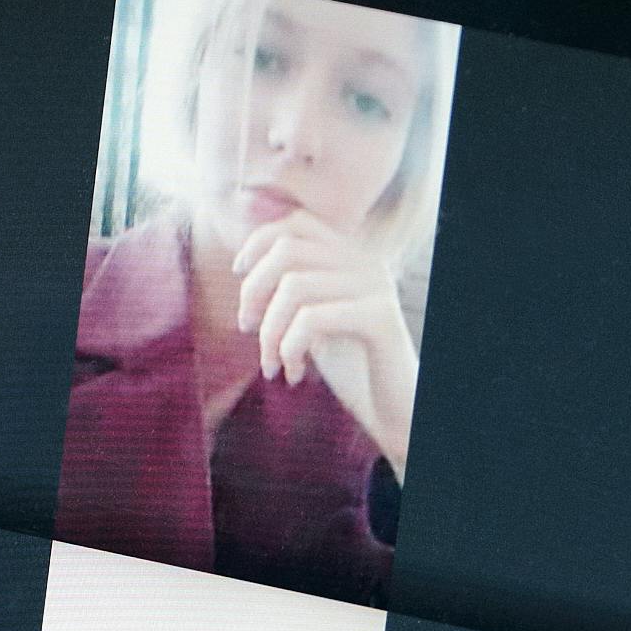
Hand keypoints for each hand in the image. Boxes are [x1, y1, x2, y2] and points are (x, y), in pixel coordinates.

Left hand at [226, 209, 414, 473]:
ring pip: (294, 286)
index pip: (297, 222)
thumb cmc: (349, 368)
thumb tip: (243, 264)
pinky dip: (289, 348)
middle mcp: (365, 262)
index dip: (259, 241)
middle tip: (247, 327)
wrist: (392, 408)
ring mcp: (374, 286)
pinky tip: (294, 375)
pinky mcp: (378, 317)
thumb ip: (289, 291)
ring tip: (271, 365)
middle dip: (254, 289)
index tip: (238, 272)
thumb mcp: (313, 320)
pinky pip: (312, 318)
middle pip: (288, 250)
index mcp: (350, 256)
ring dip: (269, 331)